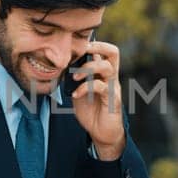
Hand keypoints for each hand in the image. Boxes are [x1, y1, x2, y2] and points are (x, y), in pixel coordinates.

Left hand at [69, 41, 124, 158]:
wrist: (102, 133)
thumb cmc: (91, 110)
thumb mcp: (79, 90)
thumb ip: (76, 78)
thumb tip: (63, 65)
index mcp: (104, 73)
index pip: (106, 50)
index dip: (94, 44)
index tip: (77, 45)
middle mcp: (111, 77)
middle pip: (113, 52)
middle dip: (97, 47)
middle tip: (81, 50)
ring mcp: (113, 88)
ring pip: (107, 67)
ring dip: (88, 68)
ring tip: (75, 76)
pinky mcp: (112, 100)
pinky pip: (100, 87)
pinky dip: (85, 88)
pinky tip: (75, 95)